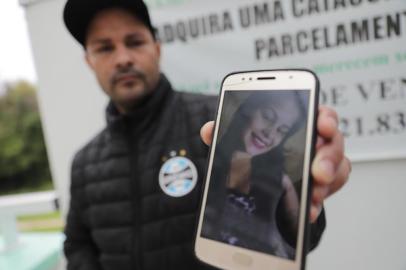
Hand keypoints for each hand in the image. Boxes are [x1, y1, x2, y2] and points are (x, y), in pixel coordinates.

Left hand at [200, 106, 350, 223]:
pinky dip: (318, 201)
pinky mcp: (319, 185)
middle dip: (328, 156)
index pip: (319, 113)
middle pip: (334, 143)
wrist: (259, 178)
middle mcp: (314, 141)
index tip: (322, 125)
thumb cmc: (255, 151)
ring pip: (337, 168)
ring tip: (313, 193)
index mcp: (298, 123)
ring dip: (327, 181)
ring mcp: (320, 164)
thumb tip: (209, 130)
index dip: (325, 117)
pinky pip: (329, 191)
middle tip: (317, 171)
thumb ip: (226, 133)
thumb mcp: (239, 141)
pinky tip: (307, 210)